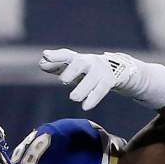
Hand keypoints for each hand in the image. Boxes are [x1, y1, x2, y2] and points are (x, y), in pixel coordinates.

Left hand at [40, 48, 164, 110]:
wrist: (123, 72)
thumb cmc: (92, 71)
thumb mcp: (76, 69)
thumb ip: (58, 66)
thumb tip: (41, 62)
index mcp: (80, 59)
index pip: (67, 56)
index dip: (56, 57)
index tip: (45, 57)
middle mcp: (90, 62)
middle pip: (80, 63)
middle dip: (71, 70)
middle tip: (62, 81)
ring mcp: (102, 71)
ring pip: (91, 79)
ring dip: (82, 88)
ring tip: (73, 98)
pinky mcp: (111, 80)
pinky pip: (102, 89)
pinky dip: (93, 98)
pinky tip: (85, 107)